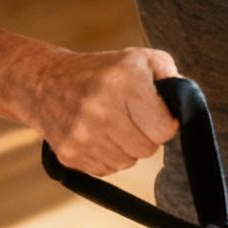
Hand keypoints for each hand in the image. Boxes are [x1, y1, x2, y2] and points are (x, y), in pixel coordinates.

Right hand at [24, 47, 181, 175]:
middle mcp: (100, 109)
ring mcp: (83, 135)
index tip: (153, 112)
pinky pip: (107, 169)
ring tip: (109, 123)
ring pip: (128, 162)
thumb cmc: (100, 72)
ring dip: (125, 147)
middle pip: (148, 149)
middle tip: (129, 116)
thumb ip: (170, 76)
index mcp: (123, 81)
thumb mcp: (139, 58)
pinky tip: (94, 133)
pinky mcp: (70, 155)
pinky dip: (106, 155)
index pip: (164, 129)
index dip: (164, 122)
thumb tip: (184, 103)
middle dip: (144, 135)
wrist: (43, 83)